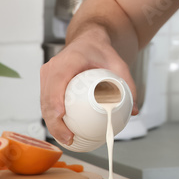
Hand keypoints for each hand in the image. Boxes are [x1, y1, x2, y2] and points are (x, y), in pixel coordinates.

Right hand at [40, 27, 138, 145]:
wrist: (88, 40)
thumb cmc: (100, 50)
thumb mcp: (118, 63)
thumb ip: (128, 85)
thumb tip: (134, 111)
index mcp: (69, 60)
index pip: (58, 80)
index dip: (56, 100)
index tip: (62, 116)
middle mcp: (53, 67)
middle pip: (47, 97)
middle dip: (54, 121)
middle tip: (69, 137)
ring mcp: (47, 74)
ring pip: (43, 103)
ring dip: (51, 123)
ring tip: (66, 138)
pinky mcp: (46, 82)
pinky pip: (46, 102)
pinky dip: (52, 117)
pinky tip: (62, 131)